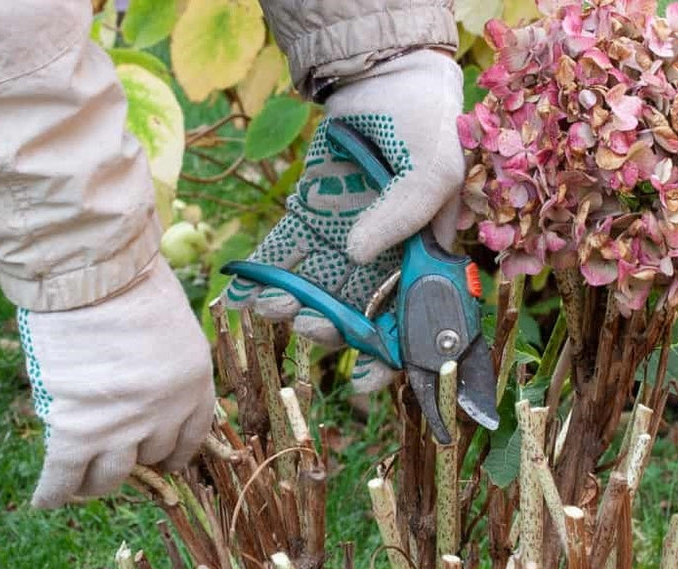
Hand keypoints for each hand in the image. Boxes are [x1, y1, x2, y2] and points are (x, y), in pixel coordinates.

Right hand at [18, 256, 214, 507]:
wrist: (94, 274)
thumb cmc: (131, 282)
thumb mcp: (173, 323)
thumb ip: (165, 360)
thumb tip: (144, 382)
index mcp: (196, 382)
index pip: (192, 435)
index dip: (174, 452)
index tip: (163, 461)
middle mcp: (166, 410)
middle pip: (151, 456)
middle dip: (133, 459)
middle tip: (113, 459)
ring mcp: (123, 423)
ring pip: (111, 475)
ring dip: (94, 483)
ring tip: (81, 484)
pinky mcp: (78, 427)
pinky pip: (65, 474)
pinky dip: (54, 491)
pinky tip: (46, 501)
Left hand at [224, 49, 464, 391]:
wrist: (386, 75)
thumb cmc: (427, 125)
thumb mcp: (434, 170)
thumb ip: (404, 215)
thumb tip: (357, 254)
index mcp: (426, 260)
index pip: (414, 324)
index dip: (393, 360)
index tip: (364, 383)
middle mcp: (386, 259)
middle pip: (360, 316)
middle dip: (332, 332)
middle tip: (309, 325)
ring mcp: (345, 240)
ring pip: (320, 293)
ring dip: (295, 310)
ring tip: (272, 307)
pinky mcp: (309, 218)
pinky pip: (286, 256)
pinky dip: (265, 279)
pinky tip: (243, 297)